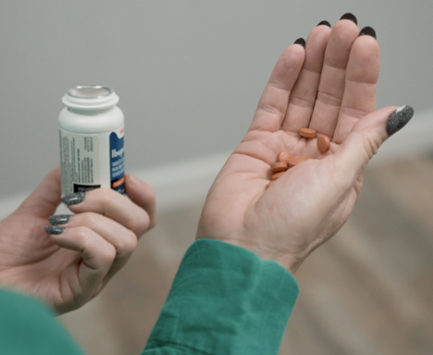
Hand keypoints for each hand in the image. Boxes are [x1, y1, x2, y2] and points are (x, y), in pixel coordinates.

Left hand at [0, 167, 155, 313]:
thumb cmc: (6, 254)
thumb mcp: (34, 211)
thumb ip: (56, 188)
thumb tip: (72, 164)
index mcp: (103, 237)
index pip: (142, 217)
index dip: (144, 196)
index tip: (126, 179)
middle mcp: (107, 256)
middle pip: (140, 224)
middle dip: (113, 202)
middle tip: (78, 199)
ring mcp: (99, 275)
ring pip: (126, 240)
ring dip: (92, 222)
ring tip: (60, 223)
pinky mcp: (85, 290)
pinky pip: (104, 256)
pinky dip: (82, 238)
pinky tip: (57, 236)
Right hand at [197, 16, 412, 272]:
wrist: (241, 247)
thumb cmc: (290, 228)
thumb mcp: (338, 182)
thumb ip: (363, 142)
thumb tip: (396, 114)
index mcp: (341, 166)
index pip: (356, 112)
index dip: (361, 77)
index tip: (363, 43)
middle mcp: (314, 154)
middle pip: (329, 99)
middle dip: (337, 63)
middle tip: (341, 28)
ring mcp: (284, 146)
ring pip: (301, 97)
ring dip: (311, 66)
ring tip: (319, 33)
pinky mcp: (256, 143)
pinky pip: (271, 105)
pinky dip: (281, 80)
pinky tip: (292, 55)